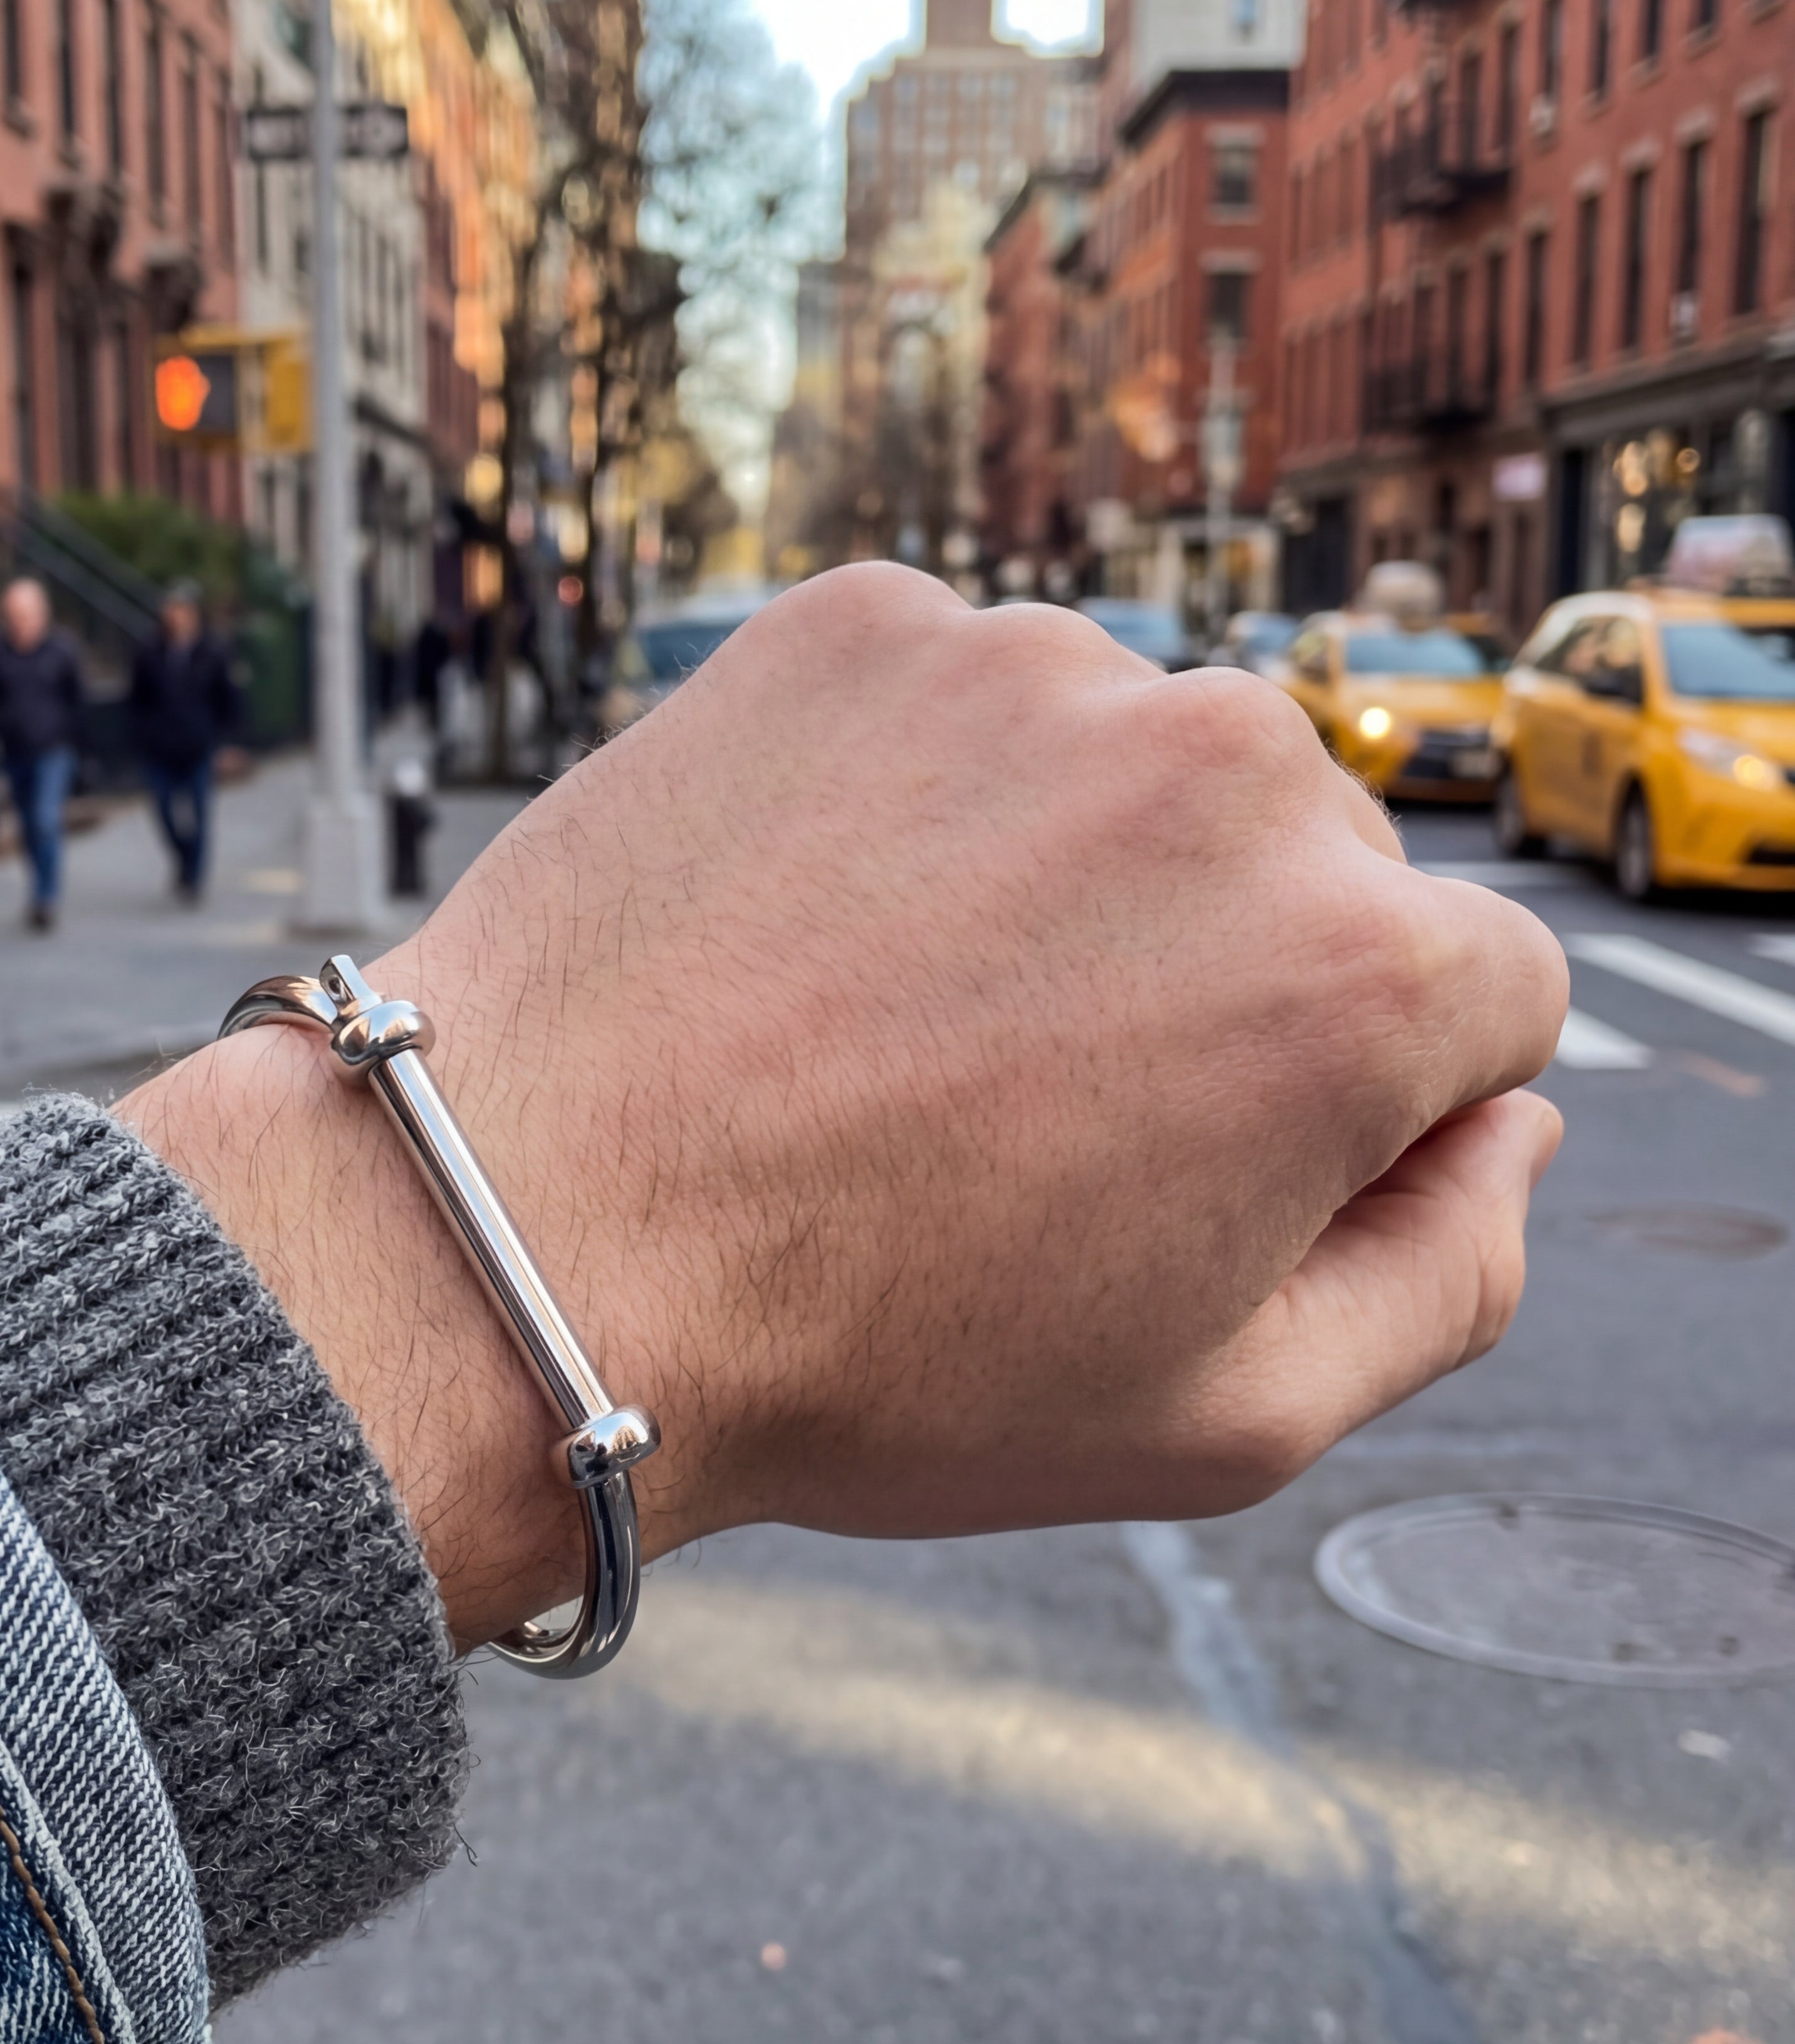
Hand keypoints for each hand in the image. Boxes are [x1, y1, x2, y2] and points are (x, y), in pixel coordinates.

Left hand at [125, 567, 1565, 1646]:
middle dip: (1213, 980)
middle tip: (1013, 1112)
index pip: (1482, 1001)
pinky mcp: (859, 623)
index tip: (1191, 1167)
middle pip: (1307, 870)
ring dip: (1061, 876)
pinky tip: (812, 926)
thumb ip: (1456, 1275)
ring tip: (891, 1024)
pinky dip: (914, 797)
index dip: (1352, 1112)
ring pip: (1129, 773)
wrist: (526, 1235)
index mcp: (1358, 973)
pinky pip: (960, 703)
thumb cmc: (866, 1357)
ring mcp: (1028, 667)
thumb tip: (1517, 1128)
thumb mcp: (1224, 1420)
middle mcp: (1224, 770)